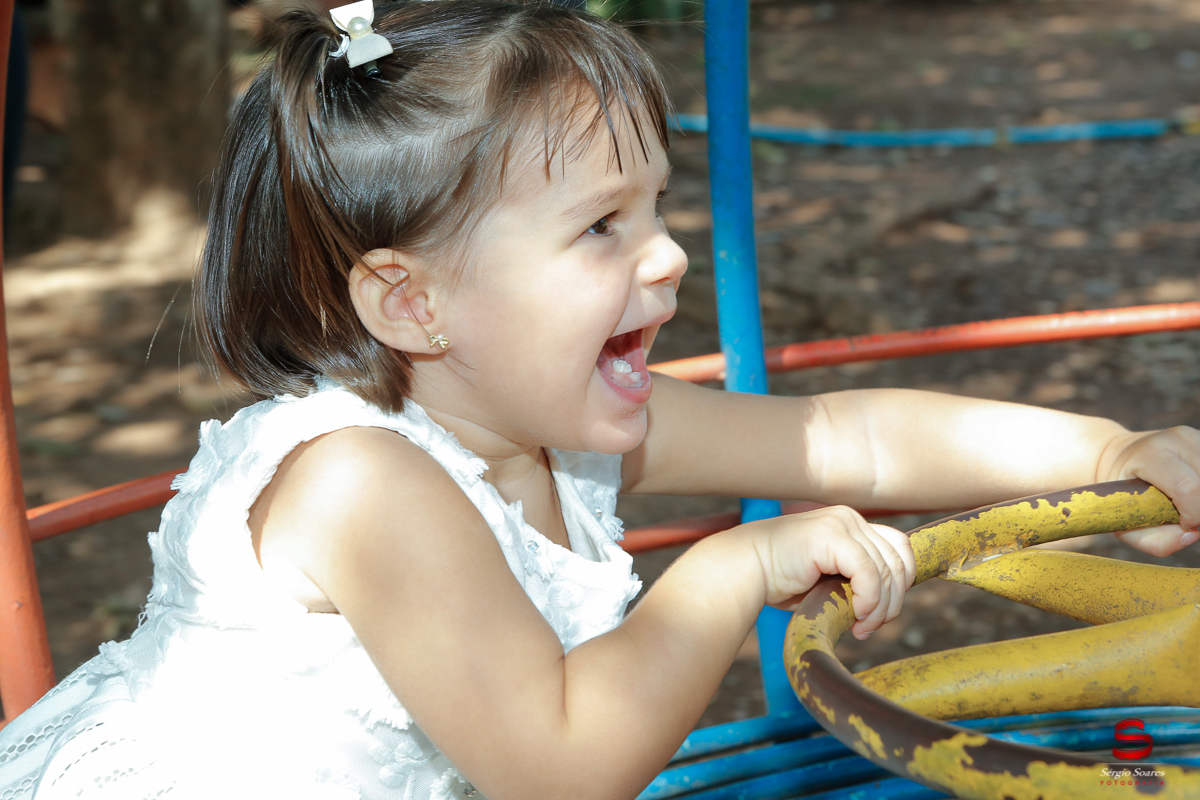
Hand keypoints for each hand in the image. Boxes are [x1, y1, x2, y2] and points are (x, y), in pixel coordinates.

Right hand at [742, 506, 914, 639]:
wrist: (743, 569)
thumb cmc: (777, 579)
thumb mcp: (825, 578)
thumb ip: (854, 580)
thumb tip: (888, 604)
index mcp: (849, 524)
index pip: (899, 548)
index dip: (901, 583)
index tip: (883, 612)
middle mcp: (849, 518)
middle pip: (898, 560)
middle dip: (892, 601)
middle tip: (869, 627)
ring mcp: (841, 523)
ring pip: (887, 570)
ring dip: (880, 607)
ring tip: (861, 628)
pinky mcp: (831, 536)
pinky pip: (869, 573)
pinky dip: (870, 600)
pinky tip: (857, 617)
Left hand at [1102, 426, 1199, 555]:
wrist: (1118, 457)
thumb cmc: (1122, 494)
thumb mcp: (1125, 522)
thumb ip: (1155, 541)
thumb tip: (1192, 535)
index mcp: (1151, 453)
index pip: (1187, 487)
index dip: (1193, 514)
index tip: (1184, 524)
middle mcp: (1177, 439)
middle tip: (1186, 515)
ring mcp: (1196, 437)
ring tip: (1189, 502)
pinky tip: (1195, 492)